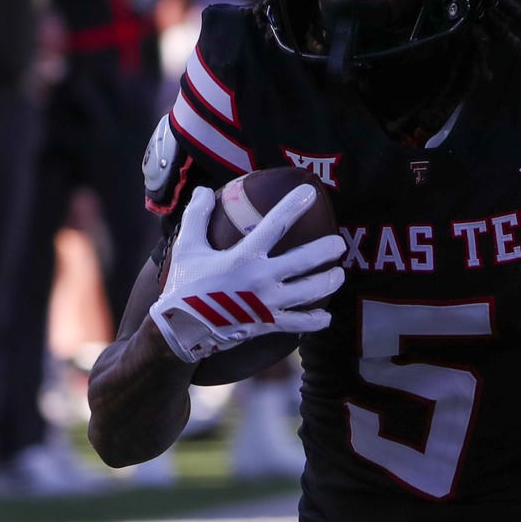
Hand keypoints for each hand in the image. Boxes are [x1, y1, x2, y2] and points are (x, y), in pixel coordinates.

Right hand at [150, 185, 346, 361]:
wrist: (181, 330)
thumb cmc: (185, 286)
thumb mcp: (186, 247)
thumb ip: (197, 216)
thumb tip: (205, 190)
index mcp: (243, 258)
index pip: (274, 226)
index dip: (293, 207)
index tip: (310, 193)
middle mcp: (261, 280)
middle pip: (305, 261)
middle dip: (326, 250)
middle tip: (339, 243)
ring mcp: (268, 305)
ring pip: (310, 292)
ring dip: (329, 282)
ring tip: (339, 274)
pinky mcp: (268, 325)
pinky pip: (300, 324)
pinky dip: (315, 320)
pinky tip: (326, 315)